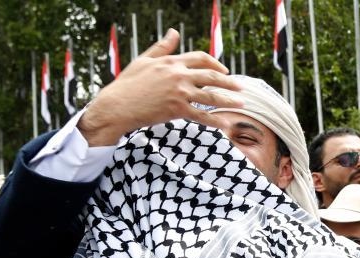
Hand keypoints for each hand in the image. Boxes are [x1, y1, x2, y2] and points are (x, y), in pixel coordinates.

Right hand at [79, 28, 243, 145]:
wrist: (117, 105)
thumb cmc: (128, 83)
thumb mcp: (144, 60)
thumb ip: (162, 47)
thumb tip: (174, 32)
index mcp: (171, 62)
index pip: (200, 58)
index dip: (215, 63)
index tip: (225, 70)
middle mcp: (178, 75)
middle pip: (211, 76)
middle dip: (229, 81)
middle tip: (241, 87)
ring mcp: (179, 93)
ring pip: (211, 96)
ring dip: (229, 100)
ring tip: (241, 103)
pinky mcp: (177, 110)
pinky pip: (201, 115)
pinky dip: (215, 120)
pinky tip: (226, 124)